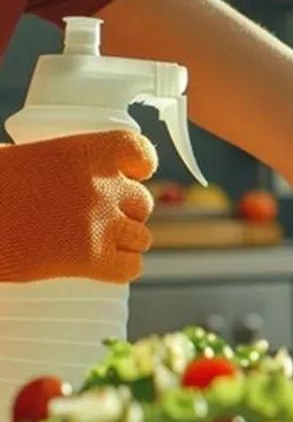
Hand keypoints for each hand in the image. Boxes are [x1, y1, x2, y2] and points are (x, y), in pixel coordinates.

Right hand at [0, 131, 156, 283]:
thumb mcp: (22, 160)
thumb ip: (60, 168)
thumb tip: (70, 181)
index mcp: (83, 152)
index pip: (139, 152)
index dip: (139, 166)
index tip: (131, 174)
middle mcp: (101, 186)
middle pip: (141, 202)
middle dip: (124, 211)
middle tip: (97, 219)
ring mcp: (100, 224)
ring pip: (141, 237)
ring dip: (125, 242)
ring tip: (97, 244)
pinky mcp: (91, 259)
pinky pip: (131, 267)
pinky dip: (121, 269)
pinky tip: (103, 267)